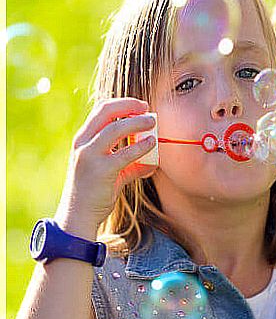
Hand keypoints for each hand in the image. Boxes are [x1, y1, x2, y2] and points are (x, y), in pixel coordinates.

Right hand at [54, 98, 156, 238]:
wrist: (79, 215)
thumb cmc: (95, 192)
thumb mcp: (111, 172)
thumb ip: (130, 163)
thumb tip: (153, 161)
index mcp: (83, 139)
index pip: (101, 110)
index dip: (122, 104)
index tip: (140, 106)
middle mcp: (83, 143)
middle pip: (105, 112)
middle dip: (128, 106)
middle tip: (147, 109)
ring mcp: (89, 156)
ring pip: (115, 129)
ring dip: (137, 122)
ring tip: (152, 122)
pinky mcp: (101, 171)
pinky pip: (125, 153)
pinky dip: (141, 146)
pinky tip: (152, 144)